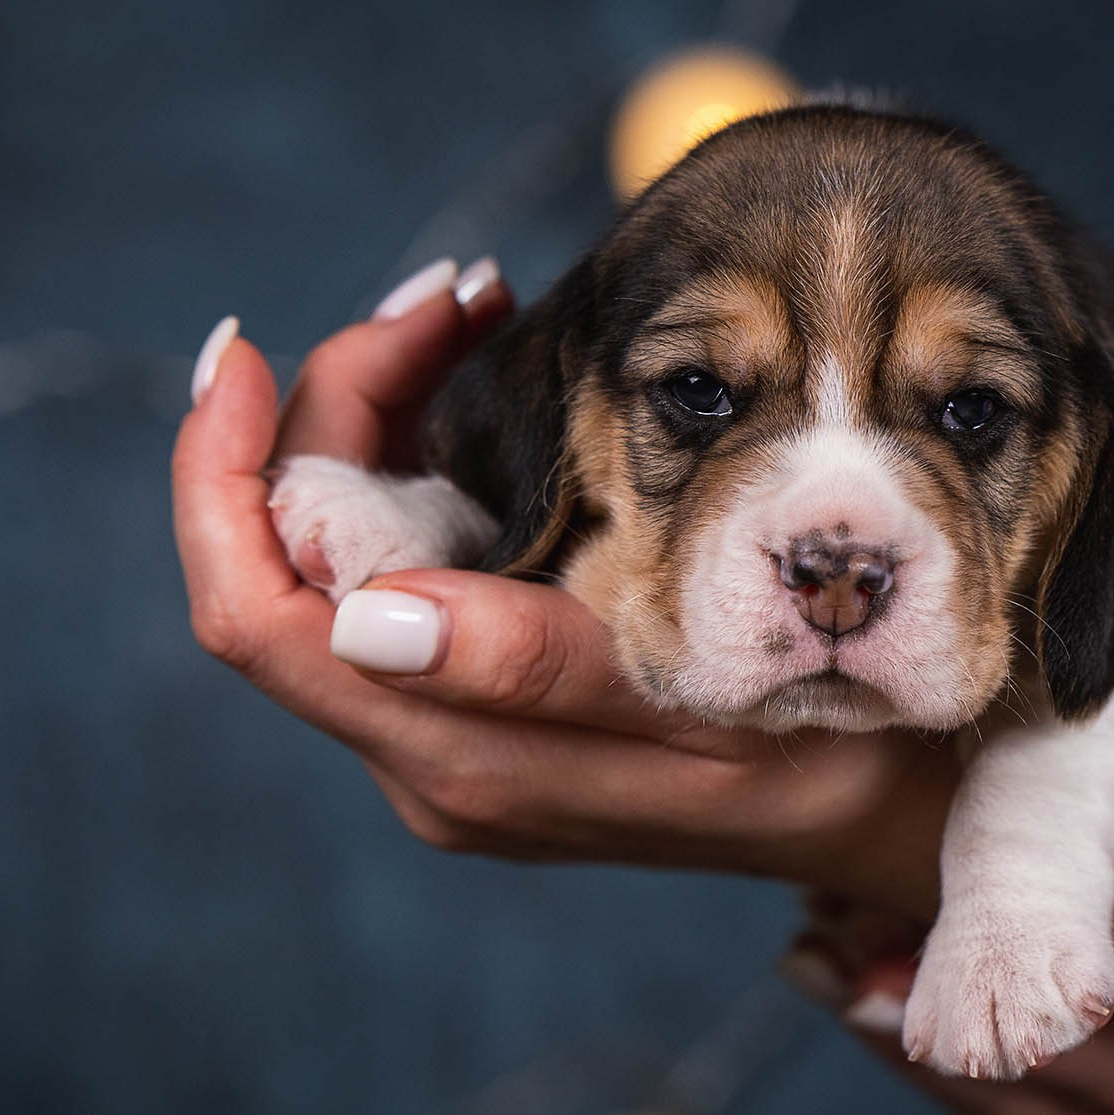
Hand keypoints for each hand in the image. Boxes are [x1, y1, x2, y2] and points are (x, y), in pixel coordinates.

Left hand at [171, 260, 951, 881]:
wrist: (889, 821)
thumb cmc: (832, 757)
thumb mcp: (708, 709)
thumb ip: (535, 675)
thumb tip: (366, 621)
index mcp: (457, 759)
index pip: (262, 613)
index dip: (224, 474)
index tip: (251, 344)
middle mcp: (423, 757)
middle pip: (286, 564)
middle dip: (337, 406)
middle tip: (460, 293)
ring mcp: (448, 737)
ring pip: (336, 557)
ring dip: (381, 421)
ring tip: (479, 316)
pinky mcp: (483, 711)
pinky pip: (395, 571)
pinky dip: (420, 464)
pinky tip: (489, 392)